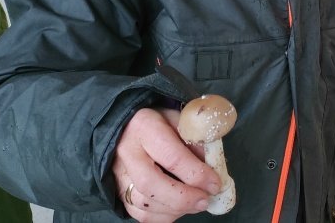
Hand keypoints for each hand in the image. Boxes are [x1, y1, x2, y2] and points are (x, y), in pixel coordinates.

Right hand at [112, 107, 222, 221]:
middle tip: (205, 200)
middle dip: (183, 197)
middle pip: (151, 184)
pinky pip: (141, 214)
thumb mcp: (182, 121)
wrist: (129, 128)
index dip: (196, 174)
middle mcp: (127, 152)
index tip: (215, 183)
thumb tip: (212, 168)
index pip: (171, 156)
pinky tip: (180, 208)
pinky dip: (164, 216)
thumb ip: (197, 141)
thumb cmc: (162, 123)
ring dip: (176, 209)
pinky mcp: (119, 191)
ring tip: (196, 203)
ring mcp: (119, 174)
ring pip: (144, 204)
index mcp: (145, 127)